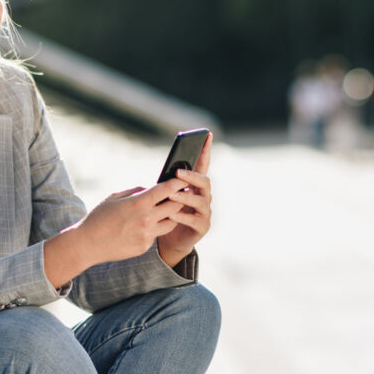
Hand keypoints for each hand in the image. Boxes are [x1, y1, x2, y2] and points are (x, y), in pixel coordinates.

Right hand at [76, 179, 187, 264]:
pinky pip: (156, 235)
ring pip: (171, 223)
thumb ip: (136, 191)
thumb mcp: (115, 197)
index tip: (183, 180)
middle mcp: (146, 219)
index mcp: (138, 203)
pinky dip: (154, 228)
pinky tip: (146, 226)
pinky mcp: (144, 246)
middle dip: (180, 199)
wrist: (88, 244)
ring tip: (168, 210)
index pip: (165, 190)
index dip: (177, 183)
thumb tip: (151, 188)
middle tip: (184, 194)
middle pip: (175, 206)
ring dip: (172, 215)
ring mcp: (147, 235)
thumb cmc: (99, 217)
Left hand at [158, 133, 212, 265]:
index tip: (207, 135)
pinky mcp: (202, 227)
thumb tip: (169, 169)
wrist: (170, 239)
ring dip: (186, 196)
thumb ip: (169, 182)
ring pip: (201, 201)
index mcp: (196, 185)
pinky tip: (172, 214)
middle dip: (192, 176)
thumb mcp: (166, 194)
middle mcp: (204, 196)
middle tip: (178, 172)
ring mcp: (205, 212)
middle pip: (205, 181)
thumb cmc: (166, 211)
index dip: (206, 150)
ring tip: (172, 195)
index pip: (203, 165)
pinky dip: (183, 217)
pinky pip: (194, 220)